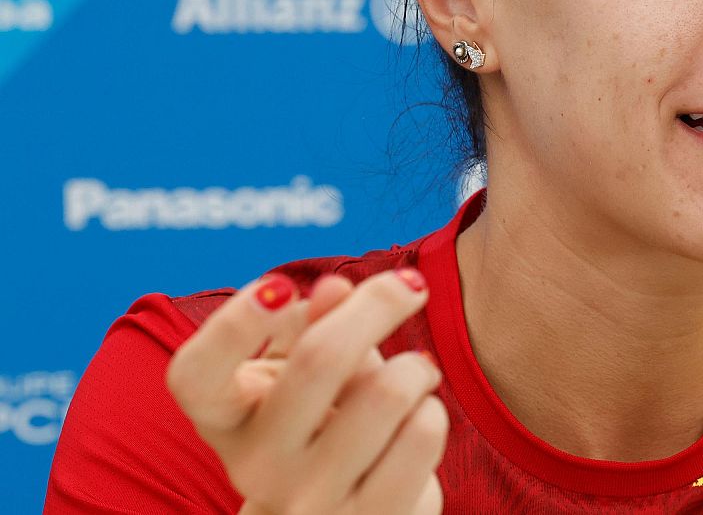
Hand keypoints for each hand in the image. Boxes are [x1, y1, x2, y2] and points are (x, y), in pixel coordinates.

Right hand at [166, 269, 446, 514]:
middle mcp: (257, 466)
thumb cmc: (321, 426)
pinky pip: (422, 433)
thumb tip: (335, 288)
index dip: (232, 324)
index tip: (280, 285)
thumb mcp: (306, 374)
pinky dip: (432, 409)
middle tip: (411, 286)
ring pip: (388, 393)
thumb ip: (315, 326)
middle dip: (379, 303)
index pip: (195, 374)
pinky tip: (419, 420)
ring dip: (417, 367)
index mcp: (225, 420)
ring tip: (415, 375)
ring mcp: (312, 502)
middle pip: (320, 358)